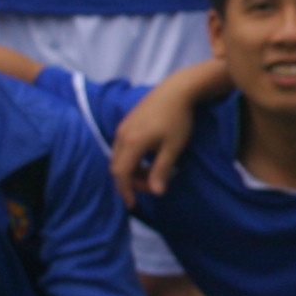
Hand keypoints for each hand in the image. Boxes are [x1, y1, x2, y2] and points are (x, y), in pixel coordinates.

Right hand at [109, 80, 200, 197]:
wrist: (177, 90)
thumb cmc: (178, 119)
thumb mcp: (173, 148)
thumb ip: (161, 170)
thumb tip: (156, 192)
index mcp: (132, 143)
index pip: (121, 174)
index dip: (126, 191)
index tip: (133, 205)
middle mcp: (122, 135)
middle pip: (118, 167)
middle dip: (131, 181)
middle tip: (153, 186)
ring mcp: (123, 127)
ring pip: (120, 156)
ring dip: (132, 170)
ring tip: (154, 172)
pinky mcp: (128, 122)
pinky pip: (123, 146)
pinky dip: (132, 158)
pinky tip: (149, 157)